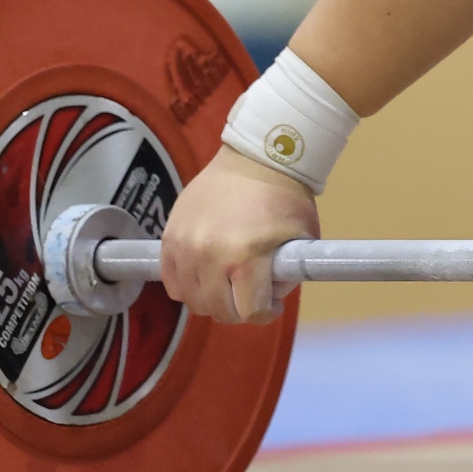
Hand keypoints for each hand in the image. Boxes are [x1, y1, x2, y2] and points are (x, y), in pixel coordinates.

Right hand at [161, 148, 316, 324]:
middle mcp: (210, 254)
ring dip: (213, 299)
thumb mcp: (303, 239)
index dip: (266, 313)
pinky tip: (207, 275)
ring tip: (229, 284)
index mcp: (247, 256)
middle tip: (251, 296)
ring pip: (193, 300)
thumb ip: (288, 276)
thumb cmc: (284, 196)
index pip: (249, 312)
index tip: (271, 306)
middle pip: (219, 311)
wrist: (255, 158)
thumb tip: (269, 299)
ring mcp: (185, 246)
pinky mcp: (169, 237)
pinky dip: (188, 286)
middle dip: (240, 310)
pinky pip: (172, 282)